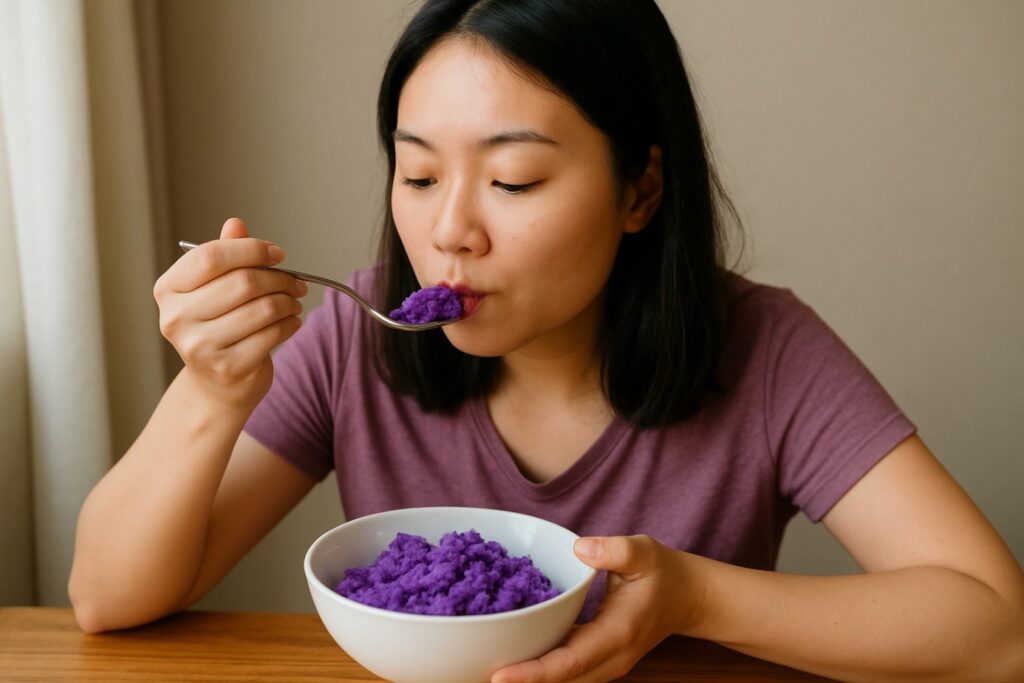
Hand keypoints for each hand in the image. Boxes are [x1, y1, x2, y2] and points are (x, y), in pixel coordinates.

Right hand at [153, 218, 307, 407]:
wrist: (215, 385)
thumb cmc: (217, 327)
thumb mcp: (214, 288)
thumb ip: (225, 256)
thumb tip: (235, 224)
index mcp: (169, 290)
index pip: (211, 257)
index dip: (250, 249)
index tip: (276, 253)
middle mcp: (177, 318)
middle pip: (242, 282)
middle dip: (279, 278)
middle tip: (295, 281)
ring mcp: (200, 347)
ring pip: (263, 308)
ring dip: (288, 301)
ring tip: (294, 301)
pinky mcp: (228, 367)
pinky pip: (272, 334)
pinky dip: (290, 324)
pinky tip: (290, 322)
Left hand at [491, 535, 697, 682]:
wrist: (687, 598)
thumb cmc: (663, 572)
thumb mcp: (644, 552)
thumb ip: (615, 550)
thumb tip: (579, 548)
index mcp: (617, 635)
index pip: (568, 663)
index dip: (532, 674)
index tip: (498, 677)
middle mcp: (609, 660)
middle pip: (557, 681)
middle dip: (518, 681)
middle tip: (473, 673)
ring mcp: (603, 666)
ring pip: (559, 681)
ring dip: (526, 677)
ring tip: (481, 670)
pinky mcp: (595, 662)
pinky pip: (563, 671)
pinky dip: (537, 669)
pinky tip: (509, 659)